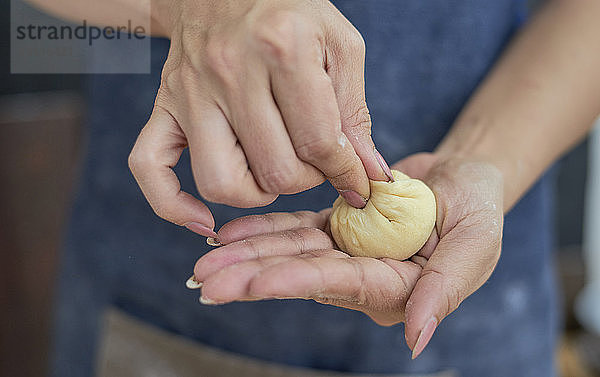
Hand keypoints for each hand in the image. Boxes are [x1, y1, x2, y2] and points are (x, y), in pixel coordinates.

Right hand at [128, 0, 391, 236]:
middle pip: (274, 171)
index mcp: (282, 48)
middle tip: (314, 161)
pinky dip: (172, 205)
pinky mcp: (164, 106)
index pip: (319, 143)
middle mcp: (230, 72)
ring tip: (273, 170)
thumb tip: (372, 175)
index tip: (358, 184)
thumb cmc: (290, 13)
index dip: (348, 174)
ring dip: (257, 194)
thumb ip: (355, 113)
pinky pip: (149, 168)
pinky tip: (202, 219)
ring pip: (221, 183)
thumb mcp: (339, 46)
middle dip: (307, 179)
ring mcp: (190, 92)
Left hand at [189, 153, 503, 357]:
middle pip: (303, 273)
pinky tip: (227, 234)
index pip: (343, 284)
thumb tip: (416, 341)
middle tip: (205, 282)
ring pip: (289, 251)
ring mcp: (344, 248)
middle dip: (253, 276)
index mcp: (396, 287)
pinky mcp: (332, 225)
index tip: (255, 281)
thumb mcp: (476, 244)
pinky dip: (262, 230)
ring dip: (246, 255)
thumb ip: (445, 289)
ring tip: (203, 262)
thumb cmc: (479, 210)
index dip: (299, 280)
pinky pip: (293, 228)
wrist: (462, 177)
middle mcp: (362, 274)